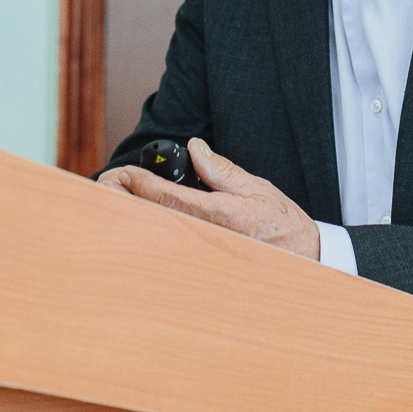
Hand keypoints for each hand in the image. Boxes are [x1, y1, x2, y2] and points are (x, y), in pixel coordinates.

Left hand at [100, 140, 320, 259]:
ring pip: (163, 232)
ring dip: (140, 215)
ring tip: (119, 198)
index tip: (126, 173)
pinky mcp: (206, 262)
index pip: (172, 197)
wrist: (303, 258)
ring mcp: (207, 253)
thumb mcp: (256, 187)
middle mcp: (211, 237)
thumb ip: (222, 170)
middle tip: (109, 186)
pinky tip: (143, 220)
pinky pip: (175, 244)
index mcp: (222, 214)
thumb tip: (195, 149)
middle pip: (158, 218)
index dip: (143, 184)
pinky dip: (156, 230)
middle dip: (131, 201)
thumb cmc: (282, 222)